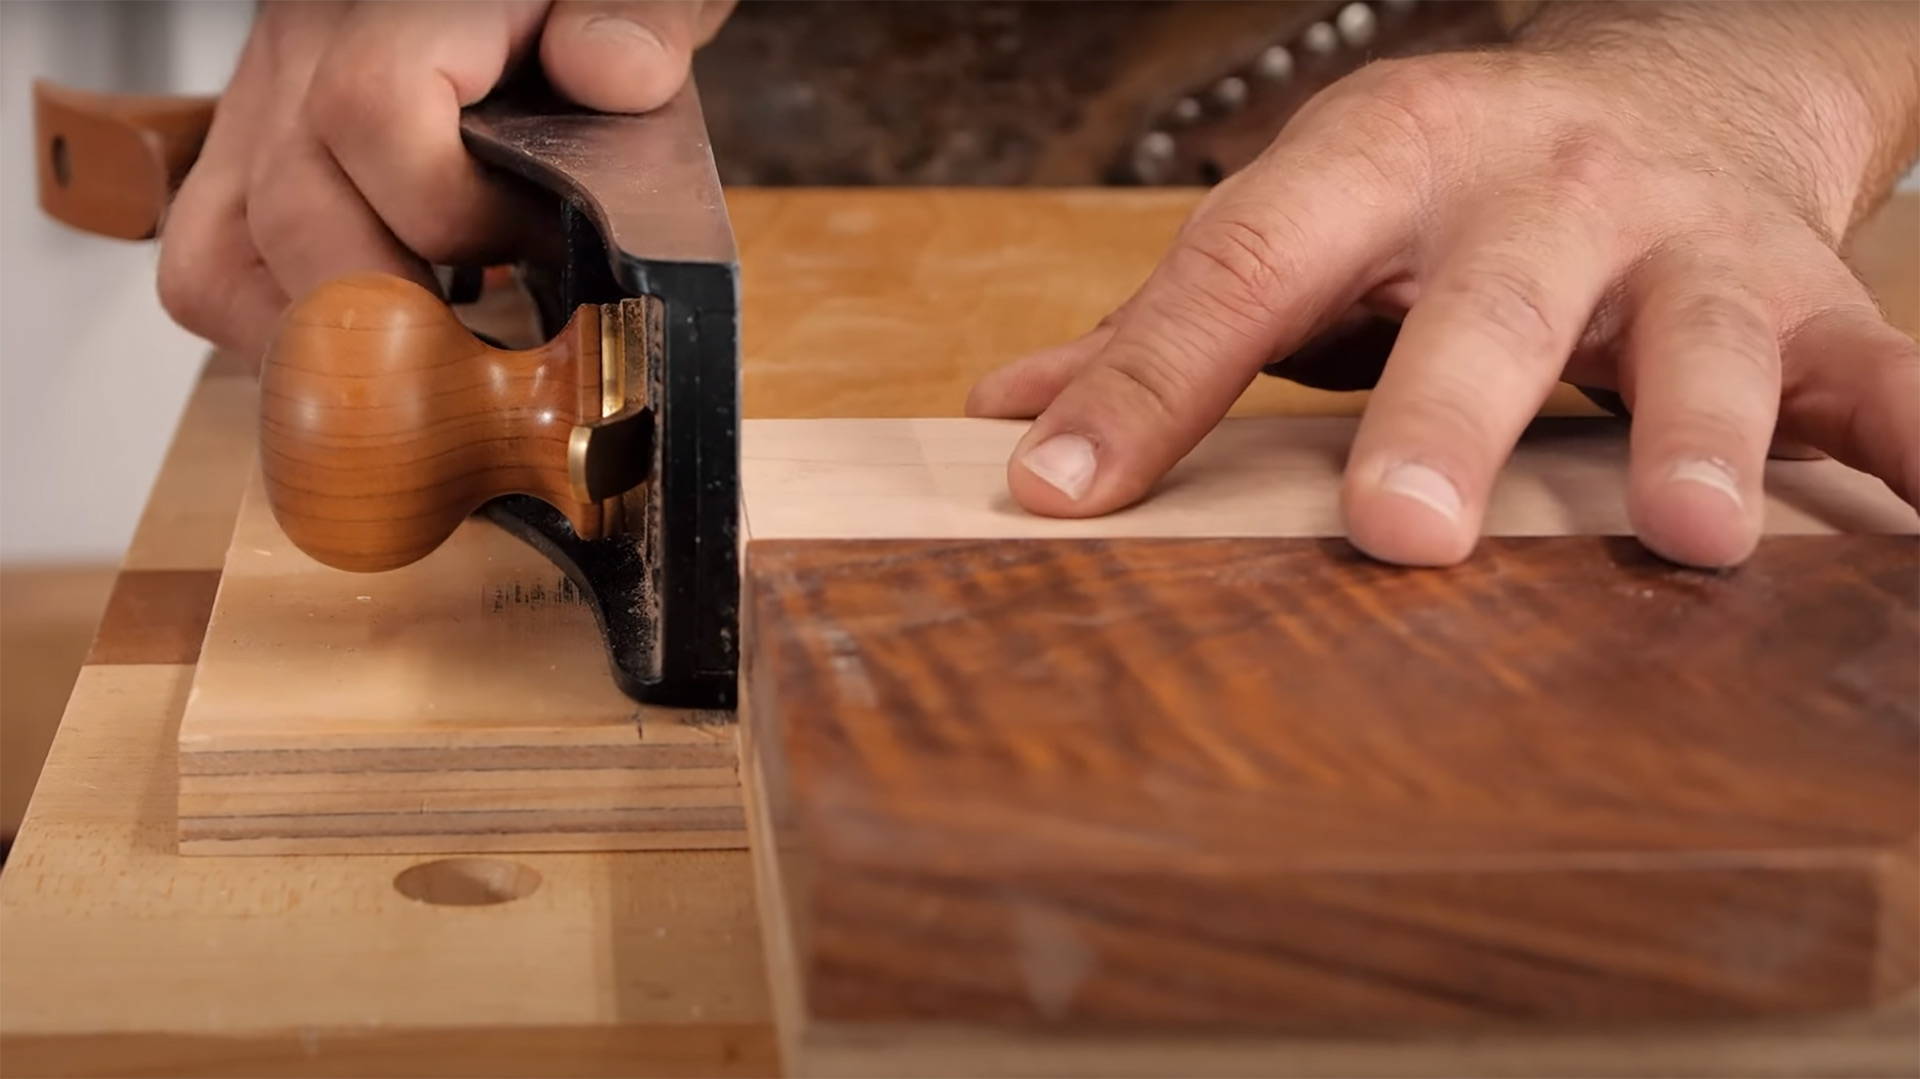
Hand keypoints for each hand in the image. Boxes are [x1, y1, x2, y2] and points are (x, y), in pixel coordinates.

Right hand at [158, 0, 732, 359]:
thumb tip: (613, 73)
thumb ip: (634, 21)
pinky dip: (285, 331)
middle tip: (490, 353)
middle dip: (398, 313)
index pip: (373, 109)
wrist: (535, 2)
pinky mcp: (247, 165)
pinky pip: (214, 269)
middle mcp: (305, 52)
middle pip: (291, 213)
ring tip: (429, 360)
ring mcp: (262, 112)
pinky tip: (379, 341)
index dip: (456, 212)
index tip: (540, 248)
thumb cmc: (579, 13)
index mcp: (400, 4)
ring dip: (329, 341)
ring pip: (221, 259)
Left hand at [968, 3, 1919, 567]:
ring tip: (1691, 534)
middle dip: (1444, 414)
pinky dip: (1914, 447)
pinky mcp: (1816, 296)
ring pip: (1700, 337)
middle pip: (1481, 306)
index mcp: (1379, 163)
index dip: (1145, 384)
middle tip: (1397, 531)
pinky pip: (1885, 377)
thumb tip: (1006, 412)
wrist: (1676, 85)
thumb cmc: (1451, 194)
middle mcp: (1537, 189)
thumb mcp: (1312, 226)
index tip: (1057, 496)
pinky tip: (1914, 519)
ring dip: (1697, 430)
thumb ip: (1171, 326)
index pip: (1241, 272)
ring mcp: (1687, 244)